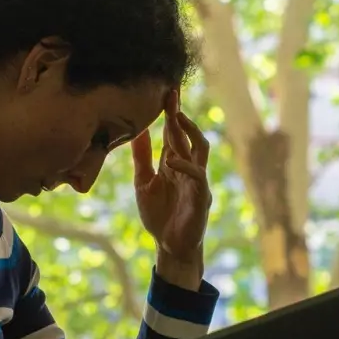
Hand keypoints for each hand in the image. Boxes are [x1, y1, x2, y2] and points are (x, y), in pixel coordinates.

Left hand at [132, 92, 212, 288]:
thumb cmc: (159, 215)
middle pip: (188, 134)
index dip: (170, 113)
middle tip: (170, 94)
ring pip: (200, 149)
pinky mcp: (201, 198)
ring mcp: (197, 181)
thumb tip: (136, 129)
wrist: (170, 247)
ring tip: (176, 118)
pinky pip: (198, 177)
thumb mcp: (144, 182)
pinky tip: (170, 161)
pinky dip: (184, 167)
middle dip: (179, 114)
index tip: (164, 91)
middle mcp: (189, 167)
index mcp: (174, 163)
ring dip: (189, 132)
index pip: (174, 133)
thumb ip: (142, 157)